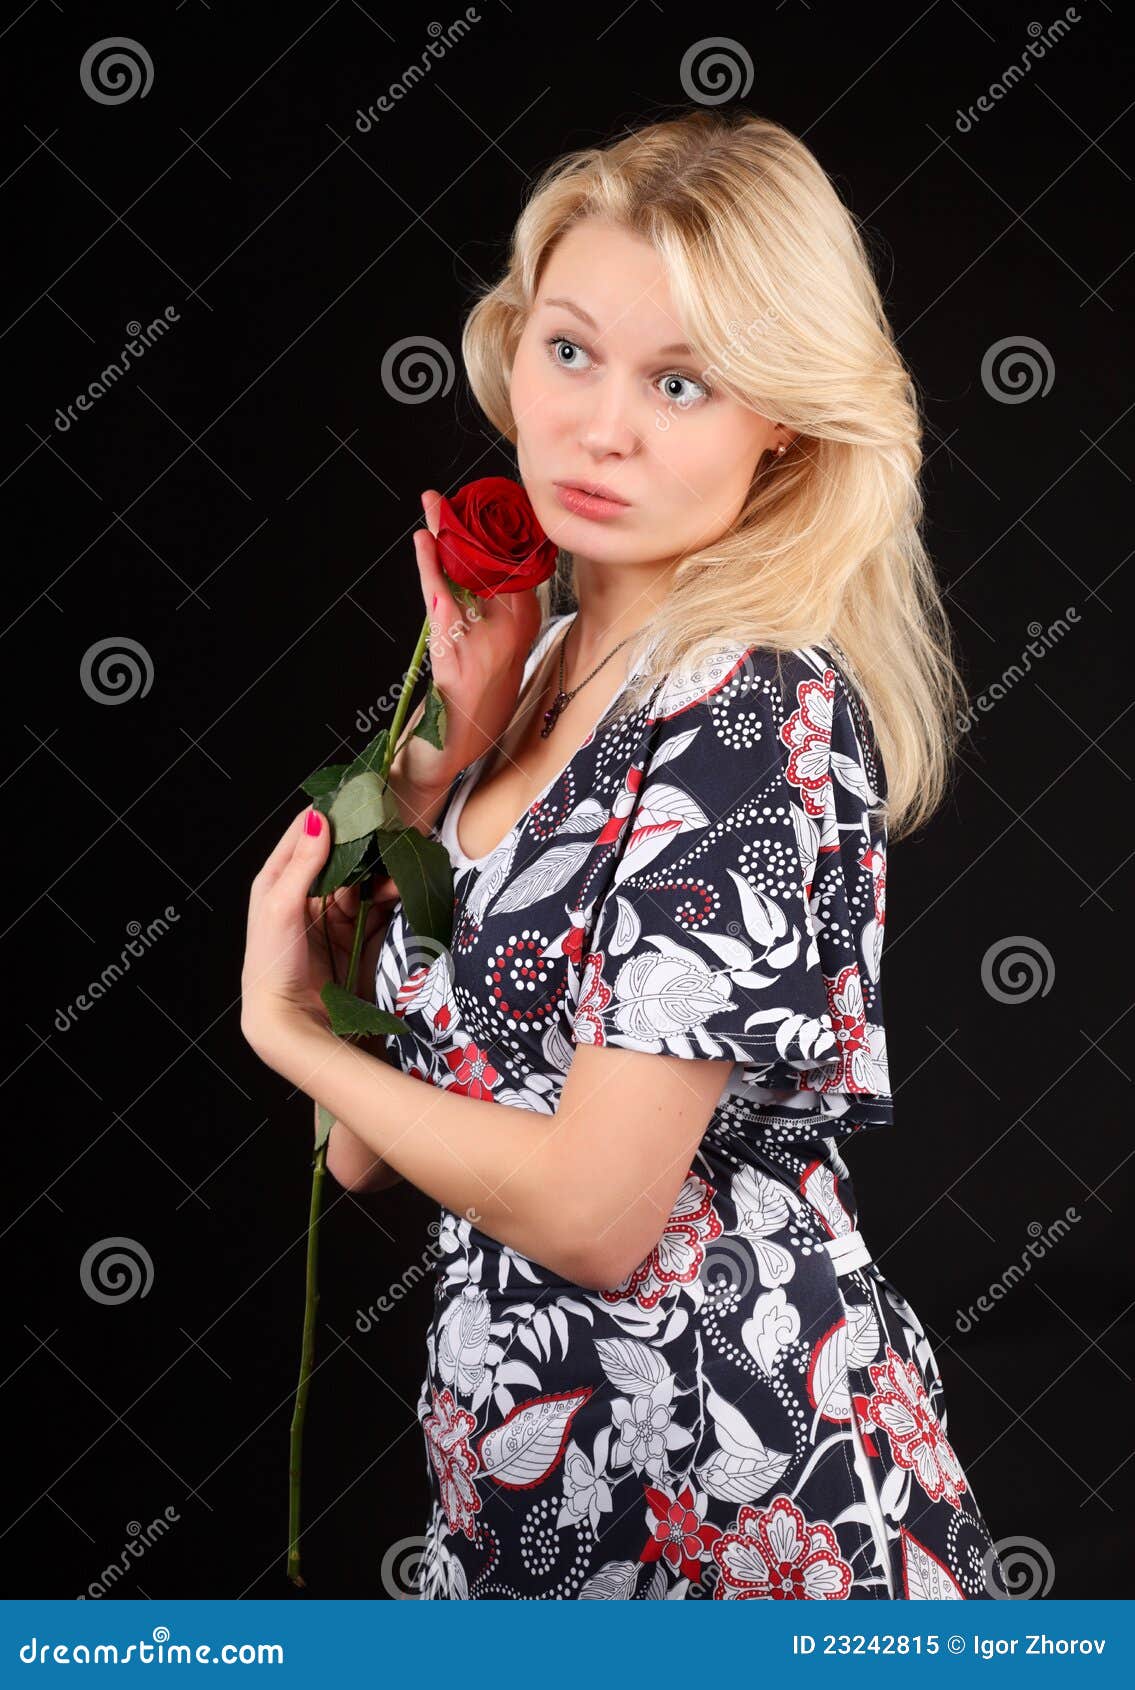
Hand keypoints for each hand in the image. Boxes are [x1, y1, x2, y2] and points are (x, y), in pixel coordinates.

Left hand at [241, 807, 395, 1055]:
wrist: (292, 1021)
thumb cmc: (272, 964)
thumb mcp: (281, 908)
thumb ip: (302, 864)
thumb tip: (319, 818)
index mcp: (278, 880)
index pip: (305, 833)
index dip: (330, 813)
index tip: (357, 794)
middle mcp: (306, 893)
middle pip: (340, 855)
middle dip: (364, 842)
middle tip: (388, 824)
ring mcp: (332, 914)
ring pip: (362, 878)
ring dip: (379, 871)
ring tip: (396, 864)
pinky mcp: (355, 934)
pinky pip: (376, 906)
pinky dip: (389, 896)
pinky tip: (398, 890)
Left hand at [409, 488, 544, 782]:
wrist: (458, 745)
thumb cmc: (480, 703)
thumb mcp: (506, 658)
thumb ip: (506, 619)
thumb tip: (501, 580)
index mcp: (524, 625)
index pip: (515, 566)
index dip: (500, 534)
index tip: (486, 507)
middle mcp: (508, 627)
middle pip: (488, 562)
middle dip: (467, 525)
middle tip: (445, 496)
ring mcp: (481, 636)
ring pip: (462, 574)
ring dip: (444, 535)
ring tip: (432, 504)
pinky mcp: (452, 647)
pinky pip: (439, 595)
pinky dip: (429, 565)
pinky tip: (423, 540)